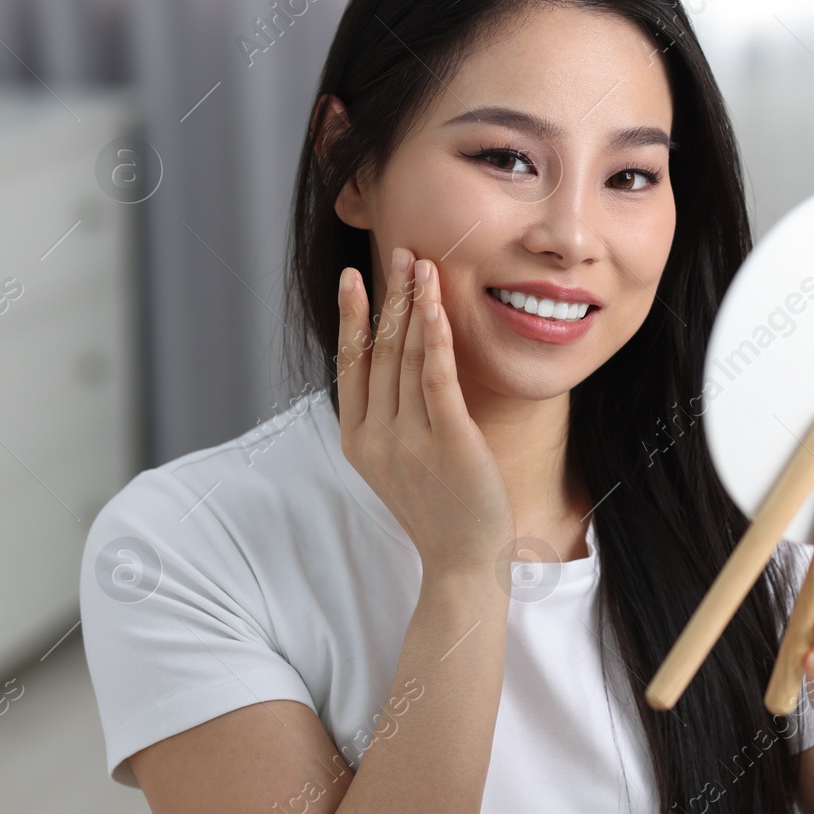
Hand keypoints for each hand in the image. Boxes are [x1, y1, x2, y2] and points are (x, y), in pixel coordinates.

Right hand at [336, 246, 515, 577]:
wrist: (463, 562)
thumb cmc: (440, 510)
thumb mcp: (399, 463)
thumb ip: (391, 419)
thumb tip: (395, 368)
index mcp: (357, 440)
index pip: (351, 365)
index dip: (352, 317)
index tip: (355, 277)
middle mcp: (376, 436)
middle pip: (380, 351)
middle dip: (389, 296)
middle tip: (399, 252)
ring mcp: (409, 439)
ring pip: (407, 357)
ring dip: (413, 305)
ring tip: (420, 264)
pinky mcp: (448, 441)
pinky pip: (437, 377)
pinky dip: (435, 336)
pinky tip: (434, 304)